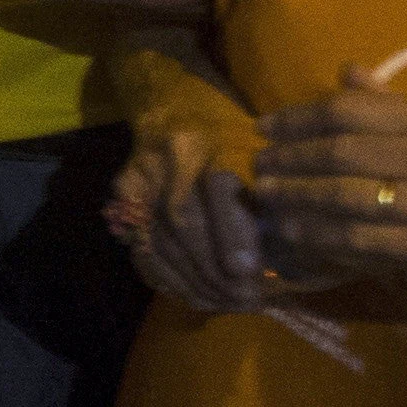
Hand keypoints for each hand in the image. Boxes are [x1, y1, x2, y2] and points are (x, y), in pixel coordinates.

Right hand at [107, 79, 278, 309]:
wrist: (170, 101)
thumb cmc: (229, 128)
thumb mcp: (256, 149)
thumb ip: (267, 194)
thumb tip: (283, 253)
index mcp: (206, 139)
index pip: (213, 189)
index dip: (229, 233)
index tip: (250, 270)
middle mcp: (166, 157)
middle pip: (183, 222)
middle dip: (215, 269)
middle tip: (247, 300)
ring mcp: (138, 177)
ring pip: (160, 240)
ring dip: (194, 281)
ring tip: (227, 304)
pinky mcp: (123, 195)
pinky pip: (141, 246)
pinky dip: (167, 278)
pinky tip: (193, 297)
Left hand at [246, 85, 406, 313]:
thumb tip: (350, 74)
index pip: (358, 110)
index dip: (302, 116)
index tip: (269, 125)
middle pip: (344, 152)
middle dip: (290, 158)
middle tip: (257, 163)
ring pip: (348, 199)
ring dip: (297, 199)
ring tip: (267, 198)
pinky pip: (368, 243)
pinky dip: (325, 240)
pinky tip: (299, 237)